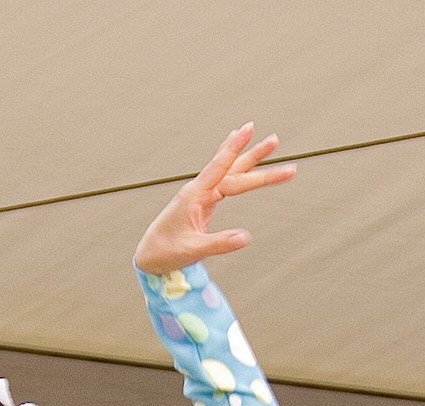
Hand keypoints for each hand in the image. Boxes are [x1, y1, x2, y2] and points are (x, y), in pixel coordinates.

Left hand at [134, 125, 293, 275]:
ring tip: (271, 143)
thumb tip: (246, 238)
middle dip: (254, 156)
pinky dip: (233, 164)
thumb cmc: (165, 253)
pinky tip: (237, 151)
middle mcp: (198, 190)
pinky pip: (223, 179)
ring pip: (230, 171)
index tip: (247, 129)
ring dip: (250, 158)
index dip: (234, 148)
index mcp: (194, 196)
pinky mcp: (203, 202)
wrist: (148, 256)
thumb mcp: (193, 251)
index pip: (219, 167)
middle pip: (231, 169)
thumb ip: (219, 244)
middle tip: (275, 140)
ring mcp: (201, 194)